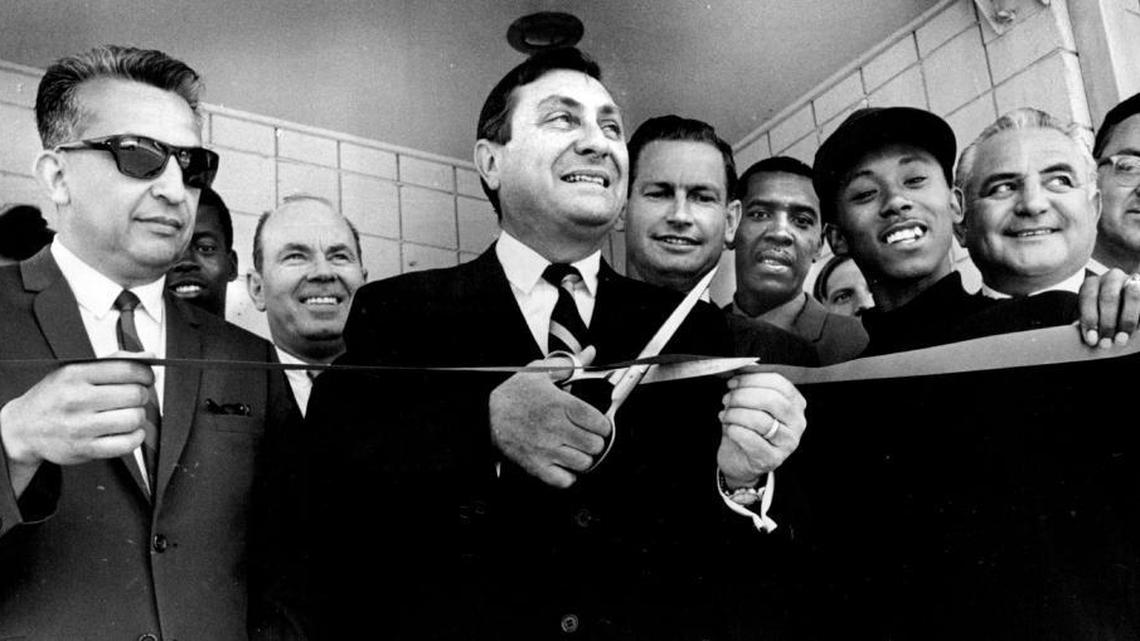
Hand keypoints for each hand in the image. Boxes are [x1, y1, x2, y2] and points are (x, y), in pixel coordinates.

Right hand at [1, 353, 154, 494]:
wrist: (23, 428)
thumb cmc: (54, 398)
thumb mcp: (76, 370)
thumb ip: (113, 361)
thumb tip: (147, 357)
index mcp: (75, 375)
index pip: (128, 369)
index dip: (145, 375)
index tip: (146, 379)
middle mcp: (76, 400)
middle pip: (134, 395)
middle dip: (141, 396)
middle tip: (134, 398)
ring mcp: (80, 426)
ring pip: (133, 419)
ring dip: (138, 417)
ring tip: (128, 414)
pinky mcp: (84, 449)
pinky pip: (126, 444)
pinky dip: (135, 438)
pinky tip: (128, 432)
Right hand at [489, 347, 610, 487]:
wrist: (484, 414)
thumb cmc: (512, 394)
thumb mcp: (538, 372)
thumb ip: (568, 364)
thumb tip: (589, 354)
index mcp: (560, 405)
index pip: (599, 423)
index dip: (602, 424)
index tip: (596, 424)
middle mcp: (555, 428)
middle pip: (595, 445)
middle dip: (594, 441)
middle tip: (585, 436)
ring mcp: (545, 449)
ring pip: (584, 463)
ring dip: (582, 458)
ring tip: (574, 449)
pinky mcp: (535, 466)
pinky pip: (564, 480)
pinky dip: (567, 475)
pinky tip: (563, 463)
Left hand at [716, 372, 806, 487]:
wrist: (742, 461)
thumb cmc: (748, 429)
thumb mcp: (752, 405)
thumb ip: (751, 387)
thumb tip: (740, 371)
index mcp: (796, 404)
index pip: (779, 383)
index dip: (753, 379)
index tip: (734, 382)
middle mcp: (798, 423)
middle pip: (771, 400)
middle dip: (743, 396)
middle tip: (727, 399)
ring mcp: (788, 443)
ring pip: (760, 420)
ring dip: (735, 413)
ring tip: (725, 415)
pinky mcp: (772, 459)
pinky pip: (750, 439)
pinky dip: (734, 430)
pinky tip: (728, 428)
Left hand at [1079, 269, 1139, 347]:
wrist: (1122, 307)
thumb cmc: (1101, 316)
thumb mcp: (1091, 317)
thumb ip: (1088, 323)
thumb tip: (1090, 338)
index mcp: (1092, 283)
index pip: (1088, 297)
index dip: (1089, 320)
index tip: (1092, 340)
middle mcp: (1111, 277)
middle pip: (1109, 297)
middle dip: (1107, 324)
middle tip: (1106, 343)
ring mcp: (1132, 280)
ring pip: (1133, 295)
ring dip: (1127, 320)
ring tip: (1122, 339)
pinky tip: (1136, 330)